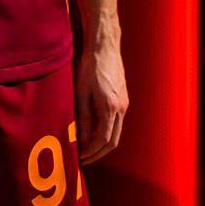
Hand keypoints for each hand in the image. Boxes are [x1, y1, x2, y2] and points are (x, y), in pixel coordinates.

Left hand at [75, 43, 128, 164]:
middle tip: (83, 159)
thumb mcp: (82, 92)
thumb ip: (84, 117)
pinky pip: (117, 122)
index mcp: (111, 108)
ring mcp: (125, 104)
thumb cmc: (91, 66)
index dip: (91, 152)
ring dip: (102, 143)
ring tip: (86, 147)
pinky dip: (106, 131)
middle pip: (113, 141)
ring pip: (116, 132)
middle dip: (98, 153)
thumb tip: (82, 139)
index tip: (80, 157)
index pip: (103, 140)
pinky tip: (93, 130)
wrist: (105, 47)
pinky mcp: (123, 98)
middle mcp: (122, 108)